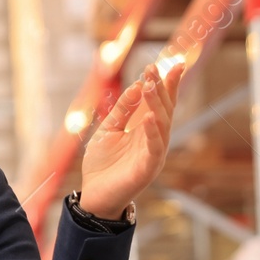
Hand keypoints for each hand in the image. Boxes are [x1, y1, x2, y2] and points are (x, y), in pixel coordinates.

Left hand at [78, 59, 183, 218]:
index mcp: (145, 130)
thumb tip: (136, 86)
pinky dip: (153, 132)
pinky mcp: (147, 169)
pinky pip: (154, 148)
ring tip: (150, 86)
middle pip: (164, 110)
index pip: (160, 104)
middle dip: (160, 89)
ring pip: (161, 126)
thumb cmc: (102, 164)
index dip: (165, 85)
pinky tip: (151, 118)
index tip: (166, 64)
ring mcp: (153, 155)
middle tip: (152, 69)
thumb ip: (122, 110)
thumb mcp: (108, 130)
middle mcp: (154, 140)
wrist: (94, 195)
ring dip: (156, 105)